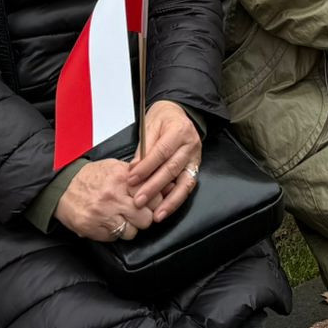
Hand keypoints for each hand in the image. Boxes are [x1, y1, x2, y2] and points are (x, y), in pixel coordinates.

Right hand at [54, 157, 151, 242]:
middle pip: (146, 218)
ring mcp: (103, 214)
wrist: (61, 187)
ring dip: (129, 228)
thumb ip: (136, 175)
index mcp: (122, 177)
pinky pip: (114, 238)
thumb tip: (160, 183)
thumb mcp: (114, 167)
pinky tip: (108, 223)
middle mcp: (114, 196)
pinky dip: (114, 233)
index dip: (155, 203)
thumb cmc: (90, 177)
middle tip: (137, 214)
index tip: (151, 204)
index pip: (153, 196)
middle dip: (144, 218)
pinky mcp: (93, 228)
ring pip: (132, 232)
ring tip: (121, 219)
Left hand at [127, 101, 203, 222]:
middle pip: (172, 169)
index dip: (146, 167)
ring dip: (170, 201)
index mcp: (179, 130)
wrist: (179, 113)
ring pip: (184, 182)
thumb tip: (133, 170)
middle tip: (139, 200)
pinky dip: (176, 200)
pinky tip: (166, 210)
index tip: (131, 180)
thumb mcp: (149, 125)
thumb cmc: (163, 118)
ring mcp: (195, 158)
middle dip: (154, 187)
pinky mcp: (195, 168)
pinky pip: (188, 186)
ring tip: (157, 215)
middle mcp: (191, 145)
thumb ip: (143, 148)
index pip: (162, 152)